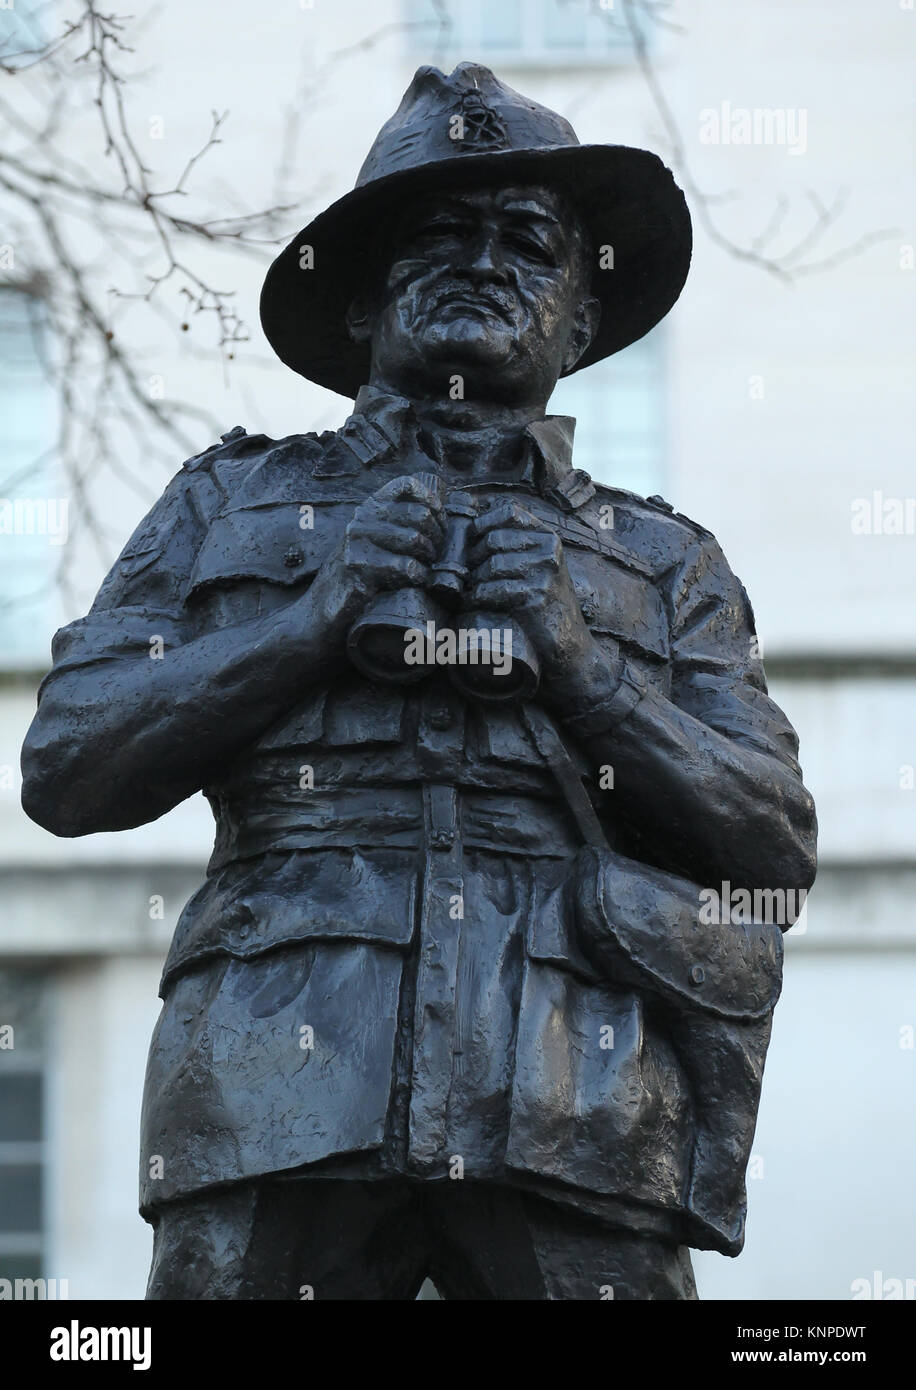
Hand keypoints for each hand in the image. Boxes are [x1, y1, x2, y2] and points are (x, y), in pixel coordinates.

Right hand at [305, 472, 445, 655]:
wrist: (319, 612)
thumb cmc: (352, 578)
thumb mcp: (370, 541)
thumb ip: (395, 524)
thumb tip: (439, 515)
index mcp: (367, 509)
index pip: (407, 485)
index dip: (432, 501)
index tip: (439, 523)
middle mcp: (361, 520)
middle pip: (419, 514)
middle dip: (436, 537)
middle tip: (432, 554)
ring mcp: (358, 543)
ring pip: (415, 539)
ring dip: (427, 558)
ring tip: (421, 569)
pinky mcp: (360, 568)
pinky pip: (406, 566)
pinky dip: (417, 577)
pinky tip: (411, 582)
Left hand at [465, 497, 600, 700]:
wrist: (571, 647)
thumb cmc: (547, 607)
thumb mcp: (539, 569)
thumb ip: (516, 547)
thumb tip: (472, 526)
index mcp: (548, 538)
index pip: (508, 512)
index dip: (482, 525)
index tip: (472, 543)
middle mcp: (549, 550)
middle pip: (493, 540)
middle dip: (473, 559)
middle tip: (467, 576)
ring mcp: (545, 573)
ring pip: (491, 566)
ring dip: (474, 582)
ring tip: (471, 593)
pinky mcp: (536, 597)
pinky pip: (494, 590)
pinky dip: (479, 599)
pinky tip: (477, 604)